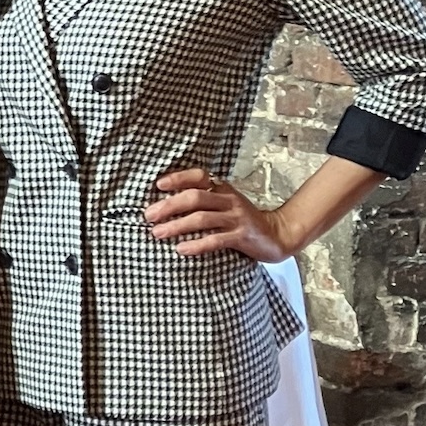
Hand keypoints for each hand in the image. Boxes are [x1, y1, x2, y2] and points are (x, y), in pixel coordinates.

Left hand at [144, 167, 293, 261]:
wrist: (276, 234)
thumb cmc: (241, 220)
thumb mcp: (223, 204)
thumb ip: (202, 202)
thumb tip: (164, 206)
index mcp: (222, 189)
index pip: (199, 176)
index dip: (179, 178)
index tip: (159, 185)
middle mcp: (228, 200)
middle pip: (195, 197)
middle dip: (169, 206)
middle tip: (149, 215)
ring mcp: (236, 218)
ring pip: (202, 218)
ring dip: (177, 225)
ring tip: (157, 232)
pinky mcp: (241, 236)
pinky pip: (216, 239)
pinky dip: (197, 244)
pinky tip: (181, 249)